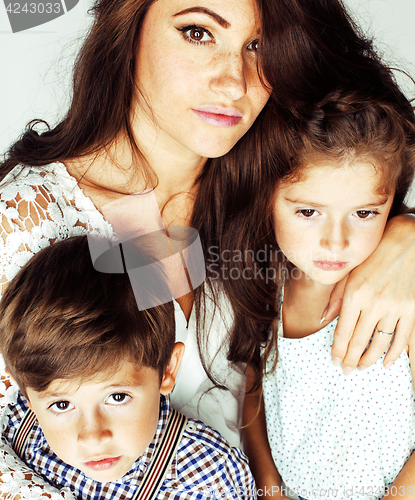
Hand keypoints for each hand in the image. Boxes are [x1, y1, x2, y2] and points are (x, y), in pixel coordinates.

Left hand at [327, 214, 414, 373]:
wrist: (407, 243)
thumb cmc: (375, 257)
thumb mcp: (351, 274)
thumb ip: (336, 298)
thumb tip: (323, 319)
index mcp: (355, 294)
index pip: (343, 331)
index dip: (338, 350)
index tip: (335, 361)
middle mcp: (374, 303)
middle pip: (360, 341)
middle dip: (351, 359)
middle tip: (346, 370)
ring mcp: (395, 308)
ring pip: (380, 344)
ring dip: (369, 360)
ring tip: (361, 367)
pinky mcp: (412, 311)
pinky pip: (402, 340)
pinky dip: (394, 354)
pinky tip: (385, 362)